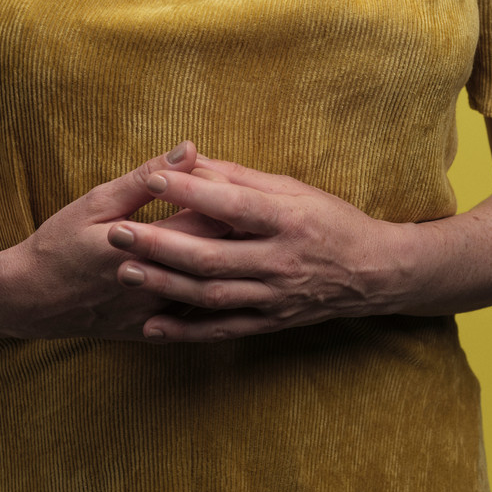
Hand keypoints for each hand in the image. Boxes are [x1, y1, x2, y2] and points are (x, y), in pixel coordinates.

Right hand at [0, 142, 229, 340]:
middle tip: (242, 207)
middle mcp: (158, 288)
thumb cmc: (59, 243)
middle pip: (222, 256)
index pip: (213, 220)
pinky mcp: (152, 331)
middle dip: (236, 229)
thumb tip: (190, 149)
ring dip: (226, 261)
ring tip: (234, 238)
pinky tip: (212, 273)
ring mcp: (157, 315)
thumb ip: (147, 178)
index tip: (229, 182)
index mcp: (146, 248)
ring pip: (213, 289)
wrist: (28, 299)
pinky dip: (208, 292)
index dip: (228, 199)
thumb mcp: (97, 201)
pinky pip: (195, 317)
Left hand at [106, 156, 418, 342]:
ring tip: (125, 271)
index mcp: (289, 220)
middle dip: (160, 246)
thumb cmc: (330, 219)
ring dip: (165, 286)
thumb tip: (192, 160)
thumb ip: (240, 178)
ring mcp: (275, 297)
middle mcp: (281, 262)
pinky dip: (186, 331)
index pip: (233, 205)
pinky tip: (151, 327)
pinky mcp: (271, 323)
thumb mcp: (293, 189)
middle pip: (213, 257)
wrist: (373, 273)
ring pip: (212, 296)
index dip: (191, 192)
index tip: (151, 178)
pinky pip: (223, 330)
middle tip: (117, 233)